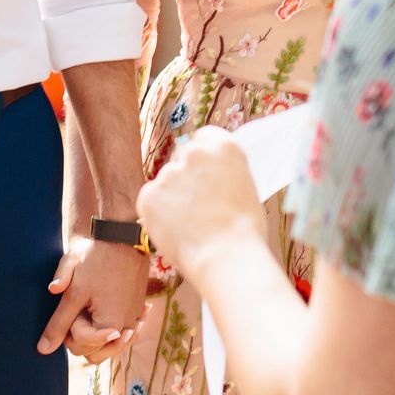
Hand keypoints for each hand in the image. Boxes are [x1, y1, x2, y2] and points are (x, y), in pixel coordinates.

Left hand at [39, 235, 148, 360]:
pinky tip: (104, 309)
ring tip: (90, 311)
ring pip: (109, 347)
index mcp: (111, 326)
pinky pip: (122, 334)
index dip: (70, 327)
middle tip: (80, 310)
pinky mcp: (139, 311)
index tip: (75, 305)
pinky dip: (111, 328)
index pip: (81, 347)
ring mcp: (135, 320)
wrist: (122, 236)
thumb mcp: (73, 292)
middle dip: (82, 336)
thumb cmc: (96, 261)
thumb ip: (58, 324)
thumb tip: (43, 350)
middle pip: (95, 353)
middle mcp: (127, 328)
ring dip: (96, 336)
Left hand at [138, 126, 264, 281]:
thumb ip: (224, 174)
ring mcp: (169, 172)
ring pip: (166, 181)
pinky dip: (158, 213)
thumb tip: (211, 178)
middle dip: (186, 176)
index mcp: (223, 147)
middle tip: (197, 205)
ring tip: (190, 225)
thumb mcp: (245, 188)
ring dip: (172, 197)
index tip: (204, 172)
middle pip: (183, 157)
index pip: (204, 137)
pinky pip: (151, 200)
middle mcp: (194, 153)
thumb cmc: (243, 231)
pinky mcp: (149, 194)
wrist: (226, 257)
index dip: (204, 158)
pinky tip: (176, 229)